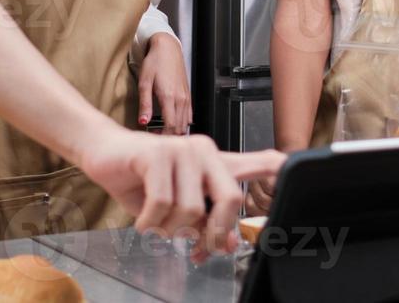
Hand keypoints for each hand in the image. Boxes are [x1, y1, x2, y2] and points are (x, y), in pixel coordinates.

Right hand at [77, 125, 285, 261]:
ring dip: (169, 228)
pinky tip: (142, 220)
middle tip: (198, 250)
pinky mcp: (157, 154)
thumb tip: (225, 244)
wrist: (104, 154)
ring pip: (191, 208)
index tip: (294, 172)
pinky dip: (149, 221)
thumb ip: (203, 221)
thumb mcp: (177, 205)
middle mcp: (204, 150)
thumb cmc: (141, 180)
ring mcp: (181, 150)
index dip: (277, 171)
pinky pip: (162, 202)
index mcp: (215, 161)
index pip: (256, 162)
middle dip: (214, 233)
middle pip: (229, 198)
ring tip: (156, 223)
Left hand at [139, 34, 192, 134]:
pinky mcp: (188, 94)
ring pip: (185, 123)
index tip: (153, 137)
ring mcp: (186, 97)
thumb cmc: (154, 62)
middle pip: (179, 127)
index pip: (170, 126)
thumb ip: (144, 104)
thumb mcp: (144, 82)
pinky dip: (182, 123)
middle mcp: (181, 98)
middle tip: (155, 136)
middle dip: (169, 136)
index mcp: (169, 96)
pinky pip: (189, 115)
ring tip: (162, 130)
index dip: (163, 136)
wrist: (167, 48)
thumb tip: (143, 122)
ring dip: (176, 130)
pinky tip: (173, 122)